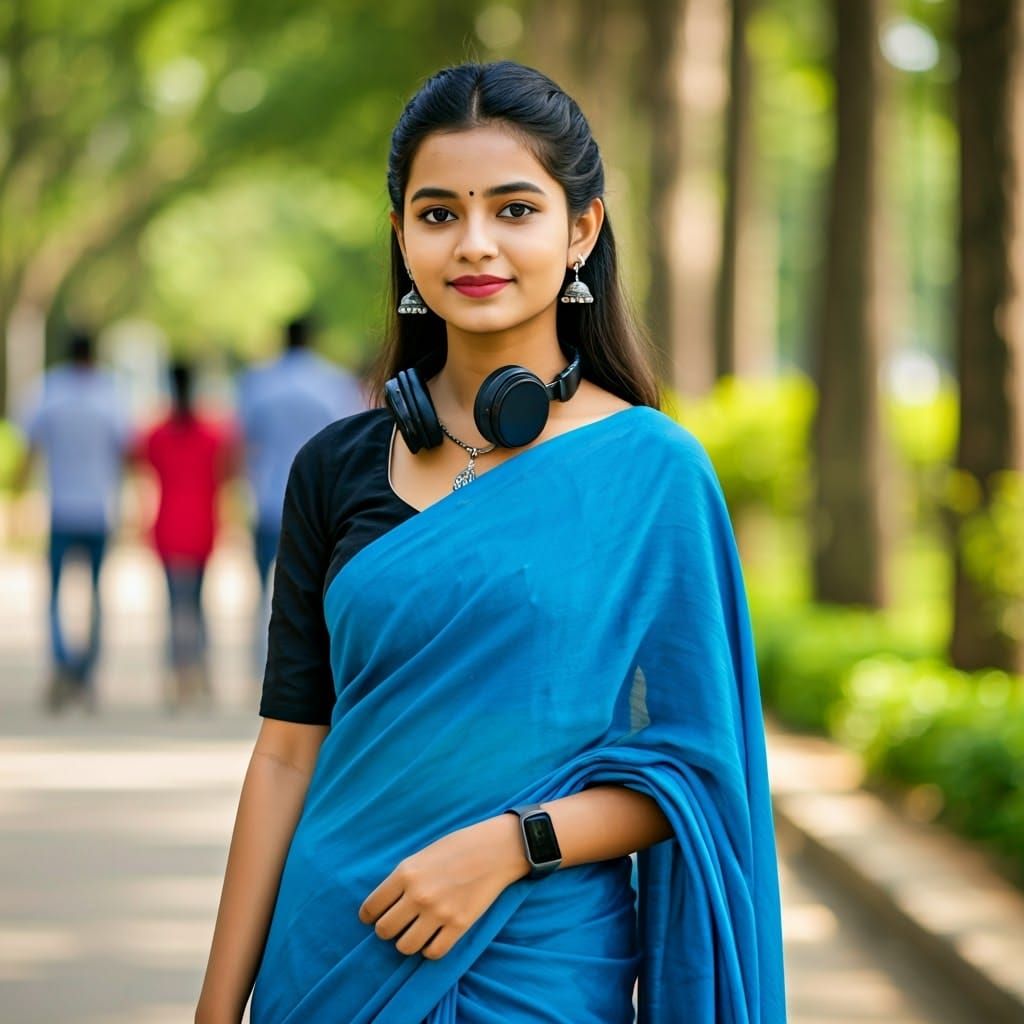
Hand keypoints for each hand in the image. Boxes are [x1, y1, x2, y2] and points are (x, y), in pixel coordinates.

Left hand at [358, 815, 526, 960]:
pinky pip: (433, 952)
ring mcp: (439, 912)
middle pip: (384, 931)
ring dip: (407, 941)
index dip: (369, 916)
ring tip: (415, 932)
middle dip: (387, 929)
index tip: (373, 917)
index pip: (371, 908)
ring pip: (405, 946)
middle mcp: (418, 895)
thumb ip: (403, 878)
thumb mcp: (422, 855)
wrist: (496, 849)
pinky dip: (429, 949)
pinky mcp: (459, 925)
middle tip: (398, 923)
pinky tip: (433, 937)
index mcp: (406, 873)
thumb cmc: (458, 847)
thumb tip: (387, 903)